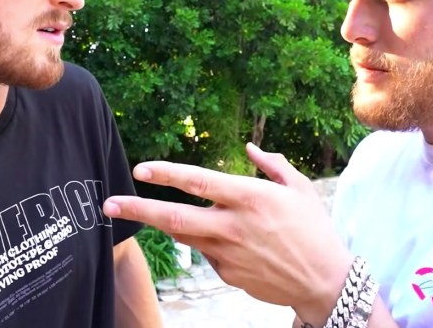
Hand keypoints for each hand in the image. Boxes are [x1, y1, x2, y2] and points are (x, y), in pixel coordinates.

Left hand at [104, 143, 351, 322]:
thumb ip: (272, 166)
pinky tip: (229, 240)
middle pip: (175, 218)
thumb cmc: (314, 229)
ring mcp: (227, 254)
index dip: (167, 174)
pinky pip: (206, 252)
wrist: (324, 281)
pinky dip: (206, 241)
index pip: (199, 182)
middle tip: (108, 204)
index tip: (140, 169)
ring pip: (184, 236)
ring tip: (138, 210)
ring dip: (162, 223)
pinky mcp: (226, 274)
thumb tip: (249, 150)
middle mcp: (233, 226)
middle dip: (138, 210)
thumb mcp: (299, 189)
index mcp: (250, 198)